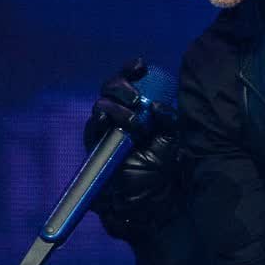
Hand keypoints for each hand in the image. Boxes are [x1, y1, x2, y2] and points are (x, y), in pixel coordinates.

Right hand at [83, 57, 183, 239]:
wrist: (150, 199)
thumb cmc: (161, 167)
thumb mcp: (171, 139)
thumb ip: (168, 119)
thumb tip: (157, 106)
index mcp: (138, 108)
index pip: (130, 81)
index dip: (131, 69)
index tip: (141, 66)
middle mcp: (120, 115)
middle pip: (110, 87)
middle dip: (121, 85)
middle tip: (135, 97)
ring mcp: (106, 129)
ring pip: (101, 104)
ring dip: (116, 107)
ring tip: (133, 121)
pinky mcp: (96, 145)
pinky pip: (93, 127)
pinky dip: (100, 120)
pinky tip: (106, 119)